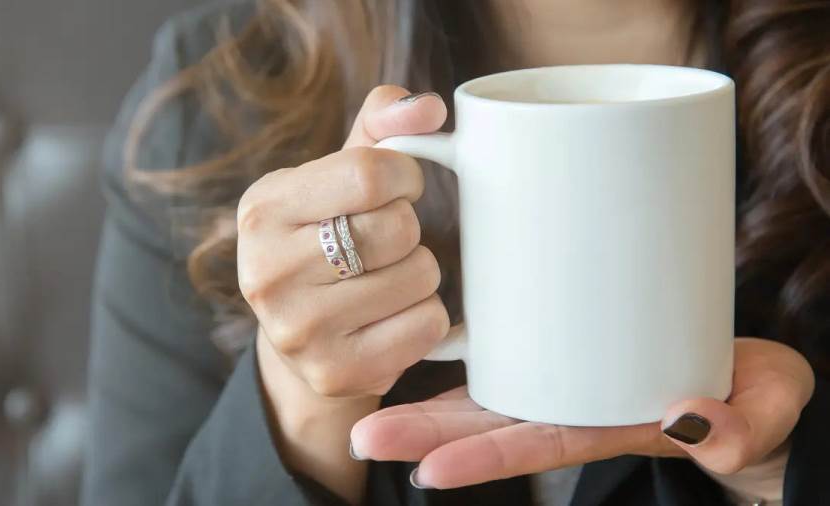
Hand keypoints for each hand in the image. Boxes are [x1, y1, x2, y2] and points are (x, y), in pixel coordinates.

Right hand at [236, 86, 447, 502]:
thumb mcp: (337, 173)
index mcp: (262, 209)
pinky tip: (392, 316)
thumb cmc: (327, 235)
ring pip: (420, 276)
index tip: (400, 186)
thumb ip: (382, 125)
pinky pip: (428, 325)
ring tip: (384, 278)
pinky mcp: (336, 372)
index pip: (368, 173)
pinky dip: (426, 315)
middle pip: (397, 228)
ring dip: (419, 272)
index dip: (405, 175)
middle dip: (408, 227)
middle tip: (384, 241)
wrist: (300, 335)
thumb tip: (429, 107)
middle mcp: (267, 272)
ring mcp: (298, 331)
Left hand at [351, 338, 815, 488]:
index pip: (535, 445)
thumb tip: (697, 423)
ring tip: (368, 414)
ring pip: (489, 398)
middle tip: (363, 436)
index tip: (426, 469)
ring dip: (428, 407)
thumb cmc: (755, 402)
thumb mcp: (760, 417)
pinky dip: (466, 362)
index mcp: (609, 427)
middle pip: (491, 426)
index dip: (481, 459)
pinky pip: (511, 360)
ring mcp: (568, 383)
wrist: (752, 381)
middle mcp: (576, 410)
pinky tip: (419, 354)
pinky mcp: (569, 351)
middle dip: (426, 436)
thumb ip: (738, 430)